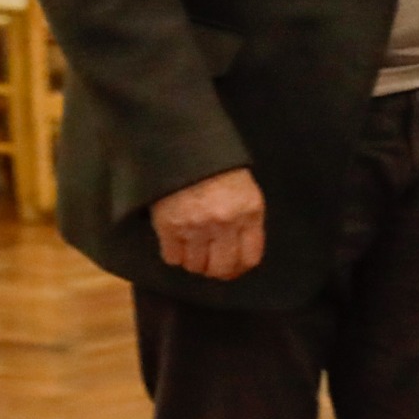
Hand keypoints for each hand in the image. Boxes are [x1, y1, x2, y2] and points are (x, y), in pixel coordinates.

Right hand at [152, 167, 266, 282]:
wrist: (183, 147)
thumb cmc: (217, 167)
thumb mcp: (245, 190)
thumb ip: (247, 220)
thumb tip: (242, 250)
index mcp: (248, 213)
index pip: (250, 258)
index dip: (240, 267)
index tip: (233, 267)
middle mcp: (224, 224)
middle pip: (222, 268)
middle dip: (216, 270)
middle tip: (210, 265)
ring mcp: (196, 227)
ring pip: (196, 266)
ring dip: (194, 262)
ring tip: (192, 250)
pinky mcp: (169, 226)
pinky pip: (172, 257)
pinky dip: (174, 255)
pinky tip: (176, 243)